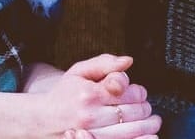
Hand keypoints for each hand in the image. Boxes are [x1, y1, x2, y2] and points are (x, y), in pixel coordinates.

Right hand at [29, 54, 159, 138]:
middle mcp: (90, 116)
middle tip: (145, 107)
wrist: (42, 119)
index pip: (128, 92)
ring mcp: (91, 133)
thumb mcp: (79, 71)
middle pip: (133, 113)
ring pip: (131, 131)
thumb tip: (128, 61)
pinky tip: (148, 135)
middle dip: (145, 108)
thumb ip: (105, 64)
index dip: (139, 92)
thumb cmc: (63, 94)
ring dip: (147, 125)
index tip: (138, 93)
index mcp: (89, 94)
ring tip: (152, 121)